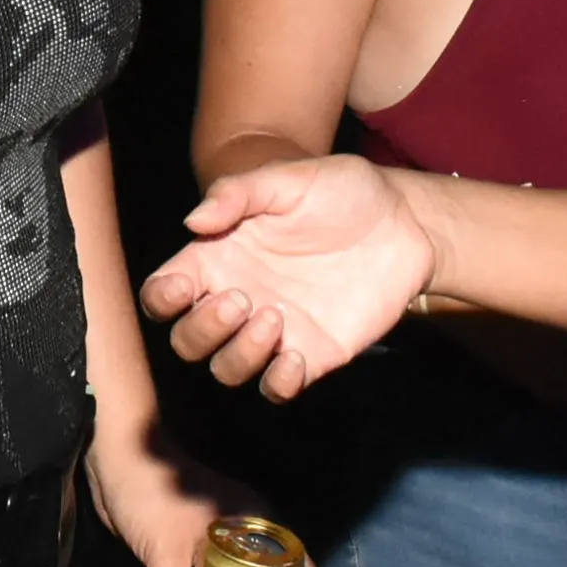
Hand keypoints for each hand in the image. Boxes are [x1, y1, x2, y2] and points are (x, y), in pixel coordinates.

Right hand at [142, 157, 436, 399]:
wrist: (403, 221)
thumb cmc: (341, 192)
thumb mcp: (289, 179)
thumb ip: (238, 193)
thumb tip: (193, 222)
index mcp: (219, 257)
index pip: (165, 293)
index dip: (162, 298)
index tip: (185, 286)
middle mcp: (239, 299)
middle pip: (187, 341)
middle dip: (202, 329)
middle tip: (241, 299)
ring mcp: (274, 331)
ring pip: (226, 370)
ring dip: (239, 353)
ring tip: (275, 318)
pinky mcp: (312, 353)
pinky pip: (277, 388)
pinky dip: (278, 382)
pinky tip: (296, 355)